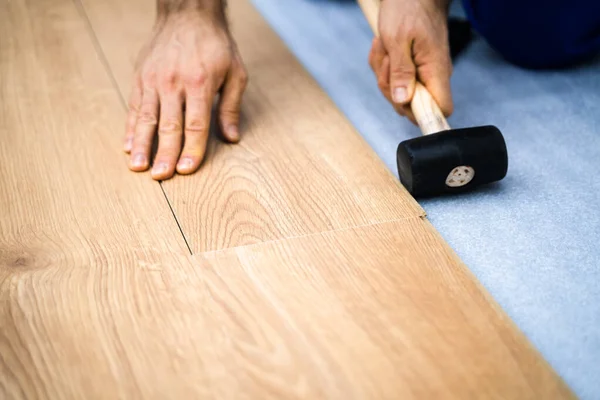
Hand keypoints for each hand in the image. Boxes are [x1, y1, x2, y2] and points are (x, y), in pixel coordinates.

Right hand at [124, 10, 247, 179]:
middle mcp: (174, 82)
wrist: (188, 13)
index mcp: (200, 83)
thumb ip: (231, 107)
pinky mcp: (141, 77)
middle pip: (169, 125)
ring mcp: (154, 80)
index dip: (191, 149)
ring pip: (146, 119)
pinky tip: (128, 146)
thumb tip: (232, 138)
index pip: (195, 124)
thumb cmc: (215, 45)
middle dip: (165, 154)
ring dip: (142, 145)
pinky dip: (131, 128)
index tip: (187, 169)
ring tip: (139, 167)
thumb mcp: (235, 72)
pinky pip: (134, 107)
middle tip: (161, 176)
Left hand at [368, 0, 452, 122]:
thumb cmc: (408, 8)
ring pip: (397, 93)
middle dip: (389, 86)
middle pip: (410, 106)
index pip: (440, 110)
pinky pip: (393, 79)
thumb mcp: (397, 39)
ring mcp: (423, 73)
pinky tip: (384, 47)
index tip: (400, 100)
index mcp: (436, 71)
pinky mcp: (412, 69)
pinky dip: (383, 65)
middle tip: (386, 60)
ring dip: (382, 71)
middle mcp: (433, 76)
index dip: (421, 115)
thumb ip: (400, 72)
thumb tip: (402, 101)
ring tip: (385, 47)